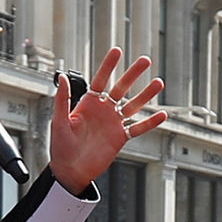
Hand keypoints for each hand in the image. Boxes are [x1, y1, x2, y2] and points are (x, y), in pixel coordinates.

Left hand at [46, 46, 169, 188]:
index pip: (100, 80)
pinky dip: (150, 123)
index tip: (117, 50)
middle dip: (133, 74)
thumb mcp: (59, 121)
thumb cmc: (60, 147)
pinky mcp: (120, 138)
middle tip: (145, 60)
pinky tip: (162, 114)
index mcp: (88, 104)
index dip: (108, 66)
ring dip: (146, 95)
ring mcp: (113, 124)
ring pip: (133, 106)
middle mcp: (103, 110)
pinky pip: (138, 128)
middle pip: (121, 88)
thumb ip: (62, 99)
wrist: (70, 171)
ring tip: (159, 83)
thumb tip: (61, 76)